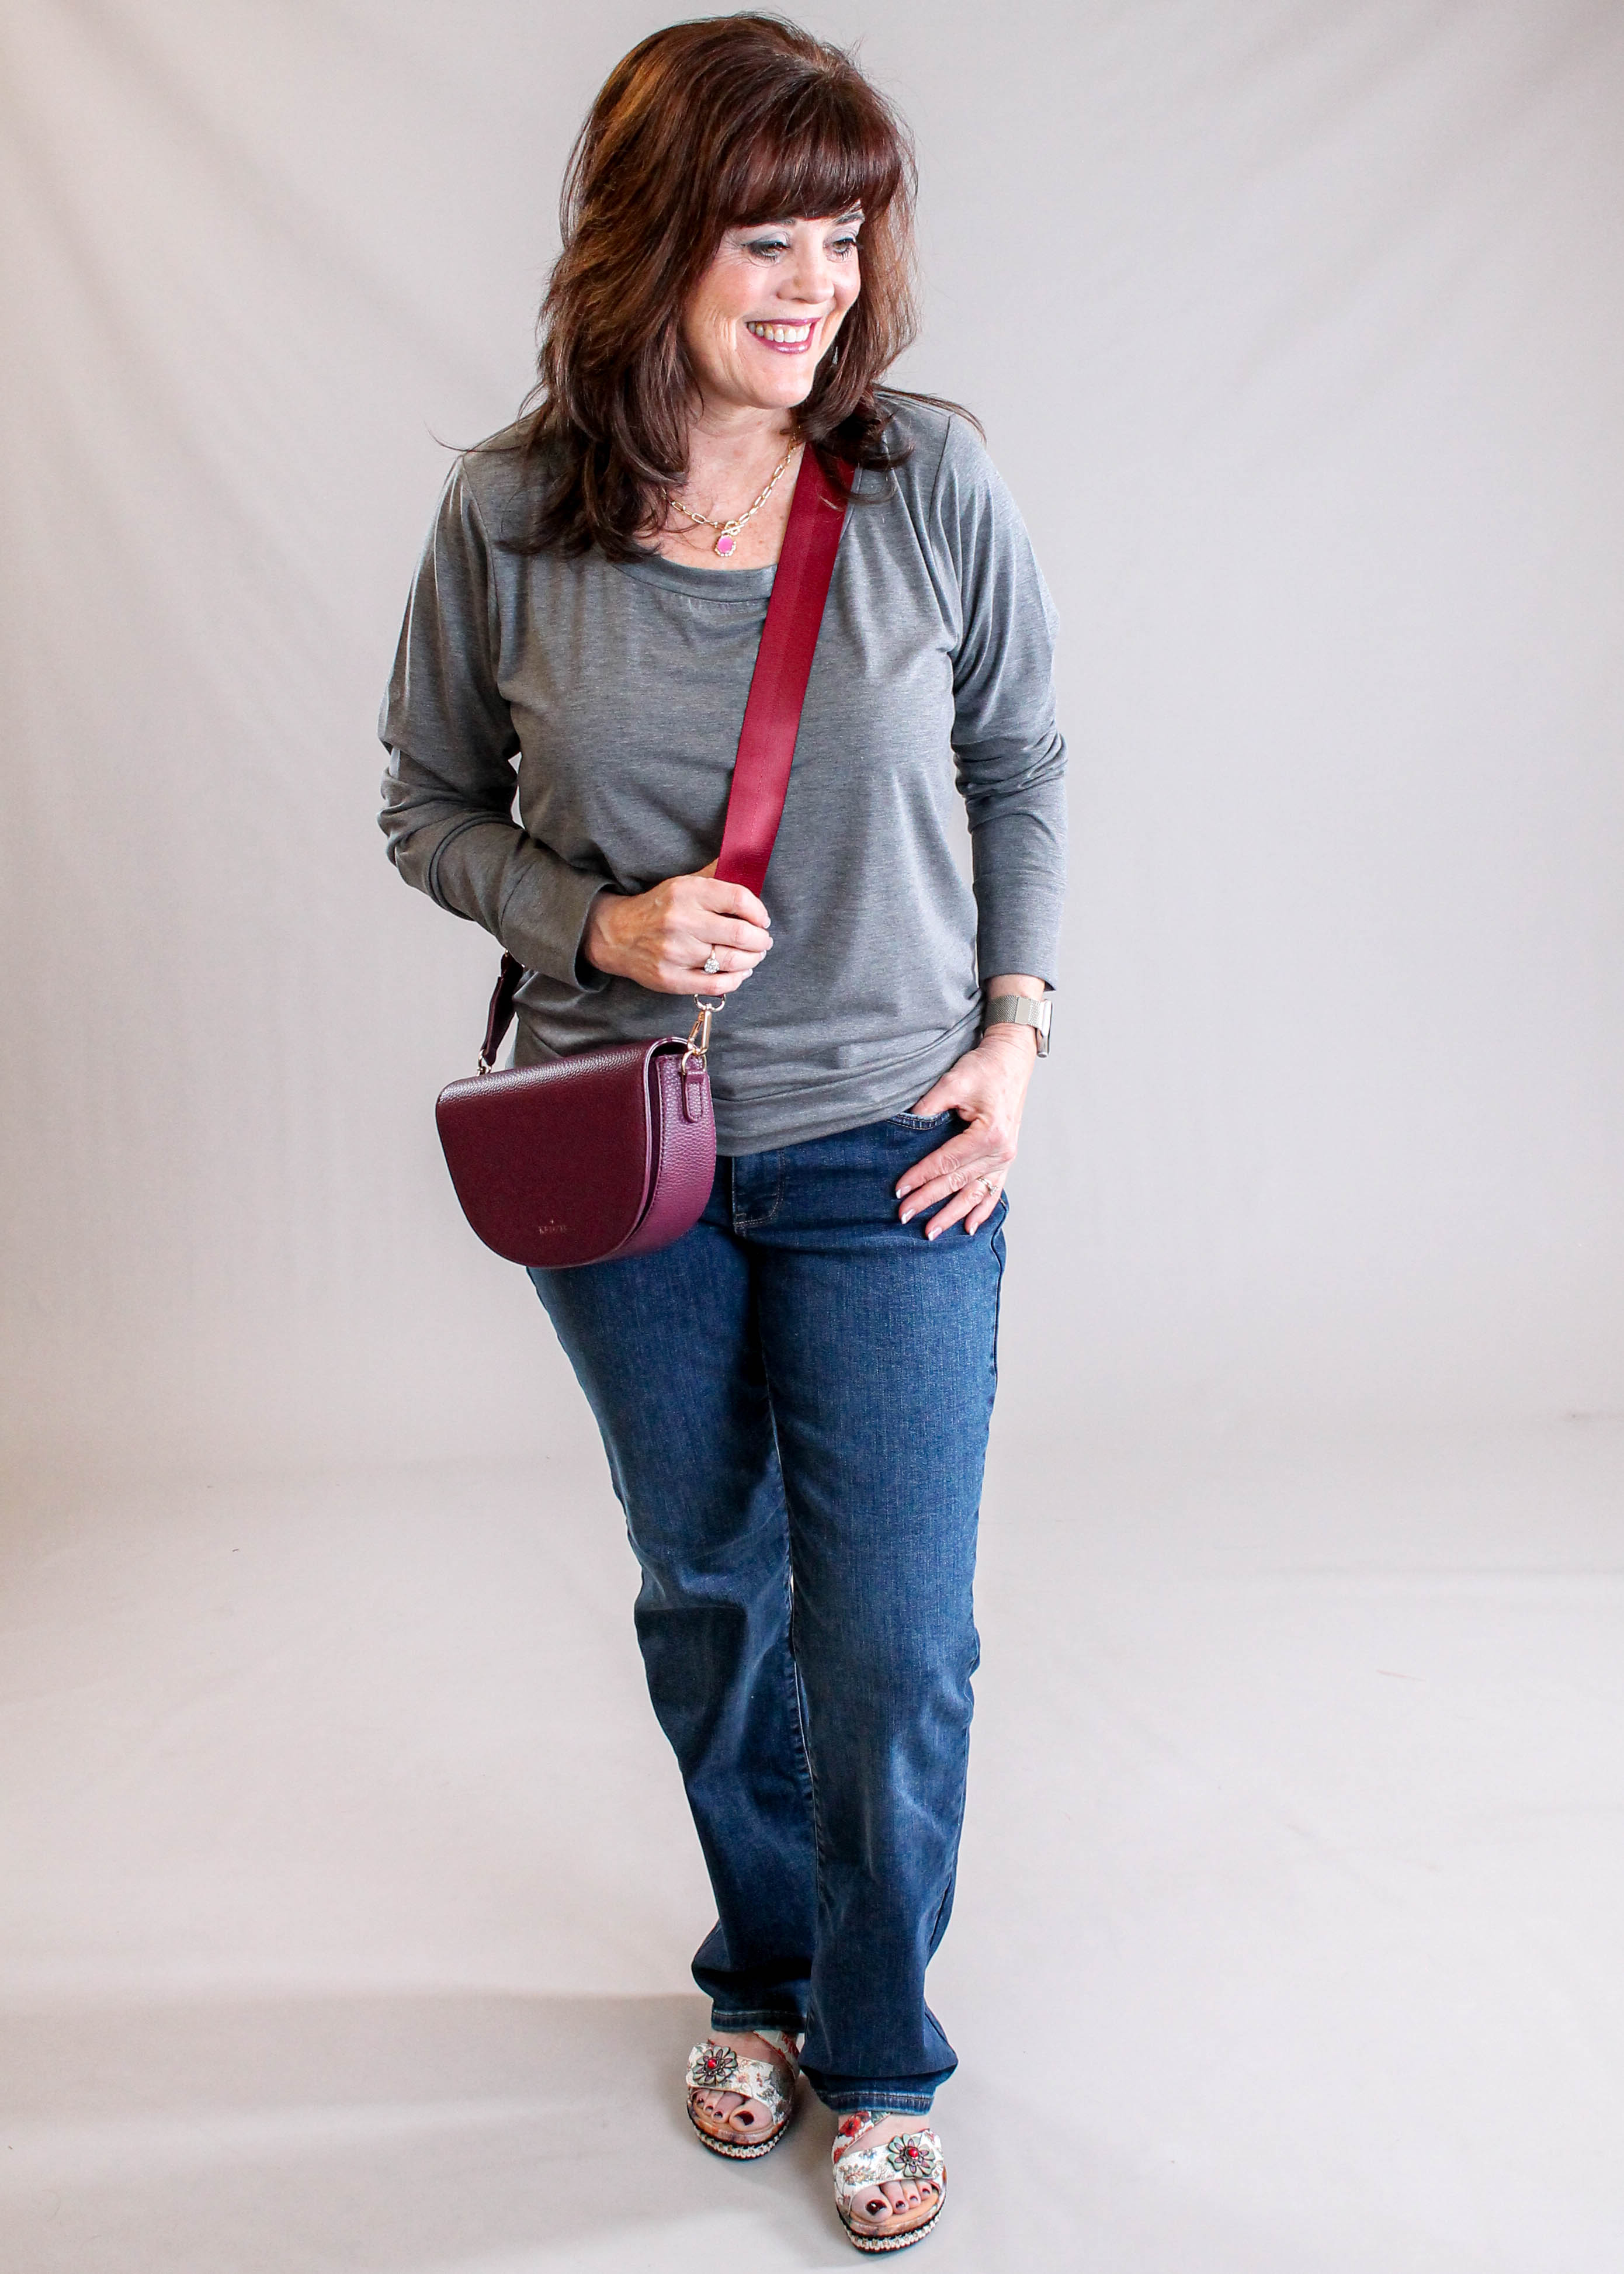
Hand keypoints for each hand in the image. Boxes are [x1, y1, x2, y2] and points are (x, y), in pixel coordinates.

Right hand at [583, 859, 772, 993]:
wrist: (617, 935)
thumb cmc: (659, 908)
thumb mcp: (683, 883)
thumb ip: (715, 876)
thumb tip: (748, 866)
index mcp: (686, 892)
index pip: (738, 899)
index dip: (759, 911)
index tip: (762, 919)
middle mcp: (681, 921)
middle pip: (740, 934)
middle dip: (761, 940)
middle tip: (763, 940)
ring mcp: (675, 953)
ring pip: (731, 961)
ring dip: (752, 960)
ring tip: (755, 956)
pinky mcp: (672, 979)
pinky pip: (716, 984)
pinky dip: (736, 980)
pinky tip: (740, 972)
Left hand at [894, 1021, 1037, 1238]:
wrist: (1012, 1060)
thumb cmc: (985, 1068)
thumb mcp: (953, 1081)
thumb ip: (928, 1107)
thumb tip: (904, 1128)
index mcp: (990, 1134)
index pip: (946, 1163)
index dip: (920, 1177)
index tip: (899, 1190)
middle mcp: (1001, 1151)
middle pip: (957, 1183)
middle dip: (929, 1201)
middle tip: (904, 1216)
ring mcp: (1006, 1158)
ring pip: (975, 1194)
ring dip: (952, 1215)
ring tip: (931, 1233)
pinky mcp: (1006, 1158)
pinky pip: (993, 1191)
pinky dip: (981, 1210)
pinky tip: (969, 1228)